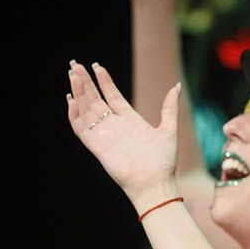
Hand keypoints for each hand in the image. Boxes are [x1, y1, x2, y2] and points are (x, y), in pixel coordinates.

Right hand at [67, 60, 180, 208]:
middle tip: (75, 65)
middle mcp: (115, 126)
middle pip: (96, 99)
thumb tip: (177, 85)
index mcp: (130, 120)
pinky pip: (81, 128)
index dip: (104, 81)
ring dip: (79, 93)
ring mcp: (104, 135)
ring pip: (86, 110)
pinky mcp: (96, 147)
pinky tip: (72, 99)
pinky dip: (75, 115)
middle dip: (85, 82)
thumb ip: (169, 107)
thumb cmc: (163, 160)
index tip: (96, 66)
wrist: (155, 183)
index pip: (113, 96)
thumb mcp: (169, 128)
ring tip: (72, 76)